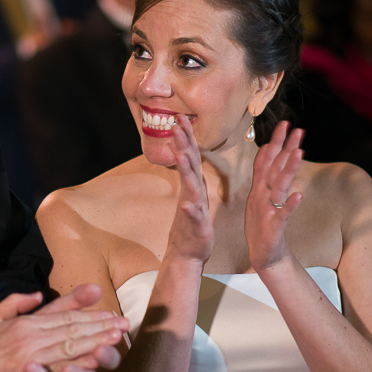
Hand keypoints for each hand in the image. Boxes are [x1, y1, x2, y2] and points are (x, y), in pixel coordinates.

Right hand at [0, 284, 128, 371]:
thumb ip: (15, 304)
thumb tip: (37, 294)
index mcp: (24, 322)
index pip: (63, 314)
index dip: (88, 313)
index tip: (108, 311)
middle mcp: (29, 336)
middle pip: (72, 329)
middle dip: (100, 326)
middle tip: (122, 324)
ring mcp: (29, 358)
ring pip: (69, 347)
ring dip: (96, 342)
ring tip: (116, 339)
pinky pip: (57, 371)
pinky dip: (77, 366)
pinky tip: (94, 363)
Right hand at [165, 115, 212, 266]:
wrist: (188, 253)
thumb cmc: (194, 224)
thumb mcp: (196, 196)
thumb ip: (192, 178)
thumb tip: (188, 158)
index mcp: (194, 185)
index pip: (191, 156)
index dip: (187, 137)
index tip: (181, 118)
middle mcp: (191, 193)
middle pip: (188, 165)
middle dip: (183, 144)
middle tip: (176, 125)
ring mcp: (192, 208)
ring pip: (189, 186)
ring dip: (184, 170)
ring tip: (180, 155)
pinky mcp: (195, 225)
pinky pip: (193, 216)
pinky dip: (190, 210)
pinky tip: (186, 205)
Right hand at [246, 120, 304, 271]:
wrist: (264, 255)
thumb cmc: (263, 225)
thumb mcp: (260, 195)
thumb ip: (262, 172)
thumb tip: (267, 148)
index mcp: (260, 188)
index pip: (267, 160)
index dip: (276, 142)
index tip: (285, 123)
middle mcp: (263, 195)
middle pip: (274, 168)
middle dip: (285, 148)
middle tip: (296, 130)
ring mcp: (267, 210)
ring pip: (278, 186)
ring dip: (288, 170)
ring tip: (299, 154)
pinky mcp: (273, 227)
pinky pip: (282, 215)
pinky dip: (290, 205)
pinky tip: (299, 195)